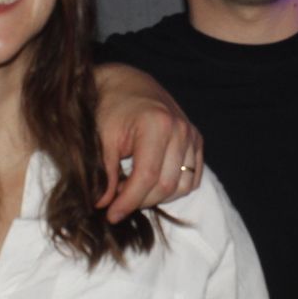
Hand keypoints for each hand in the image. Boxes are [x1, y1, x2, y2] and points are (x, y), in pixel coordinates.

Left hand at [93, 63, 203, 221]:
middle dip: (140, 201)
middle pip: (166, 186)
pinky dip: (174, 188)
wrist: (126, 83)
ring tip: (132, 190)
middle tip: (117, 201)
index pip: (147, 177)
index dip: (128, 202)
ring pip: (182, 186)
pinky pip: (192, 178)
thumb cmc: (110, 107)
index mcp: (157, 125)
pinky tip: (150, 183)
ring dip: (157, 197)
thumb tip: (103, 205)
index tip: (110, 215)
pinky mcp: (196, 140)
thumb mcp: (101, 138)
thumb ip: (104, 173)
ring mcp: (191, 135)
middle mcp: (180, 130)